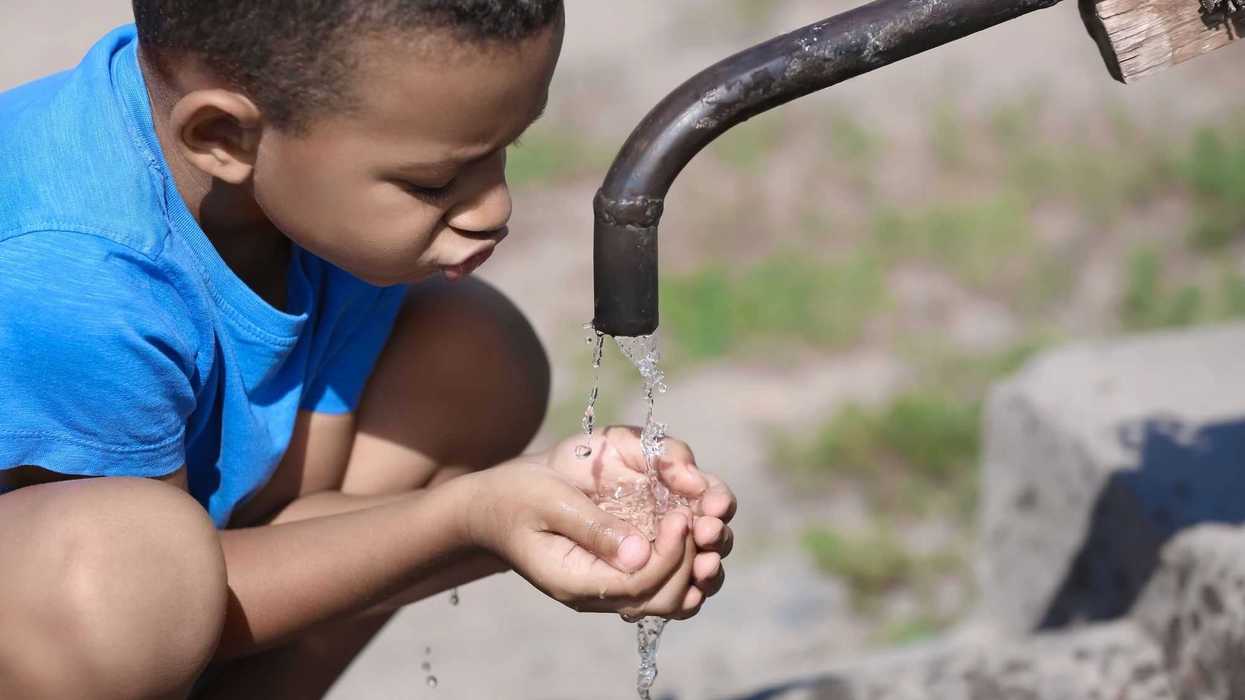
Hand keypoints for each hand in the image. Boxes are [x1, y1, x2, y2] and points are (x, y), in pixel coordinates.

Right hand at [464, 426, 734, 619]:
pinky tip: (701, 526)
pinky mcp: (625, 560)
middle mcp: (603, 588)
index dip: (672, 554)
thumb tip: (641, 553)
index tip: (681, 515)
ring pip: (676, 595)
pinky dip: (692, 558)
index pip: (642, 585)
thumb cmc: (518, 497)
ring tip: (713, 525)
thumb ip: (593, 528)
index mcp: (578, 582)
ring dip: (703, 564)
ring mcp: (616, 577)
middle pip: (668, 598)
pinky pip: (669, 578)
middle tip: (706, 519)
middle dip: (695, 560)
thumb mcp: (549, 503)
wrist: (498, 502)